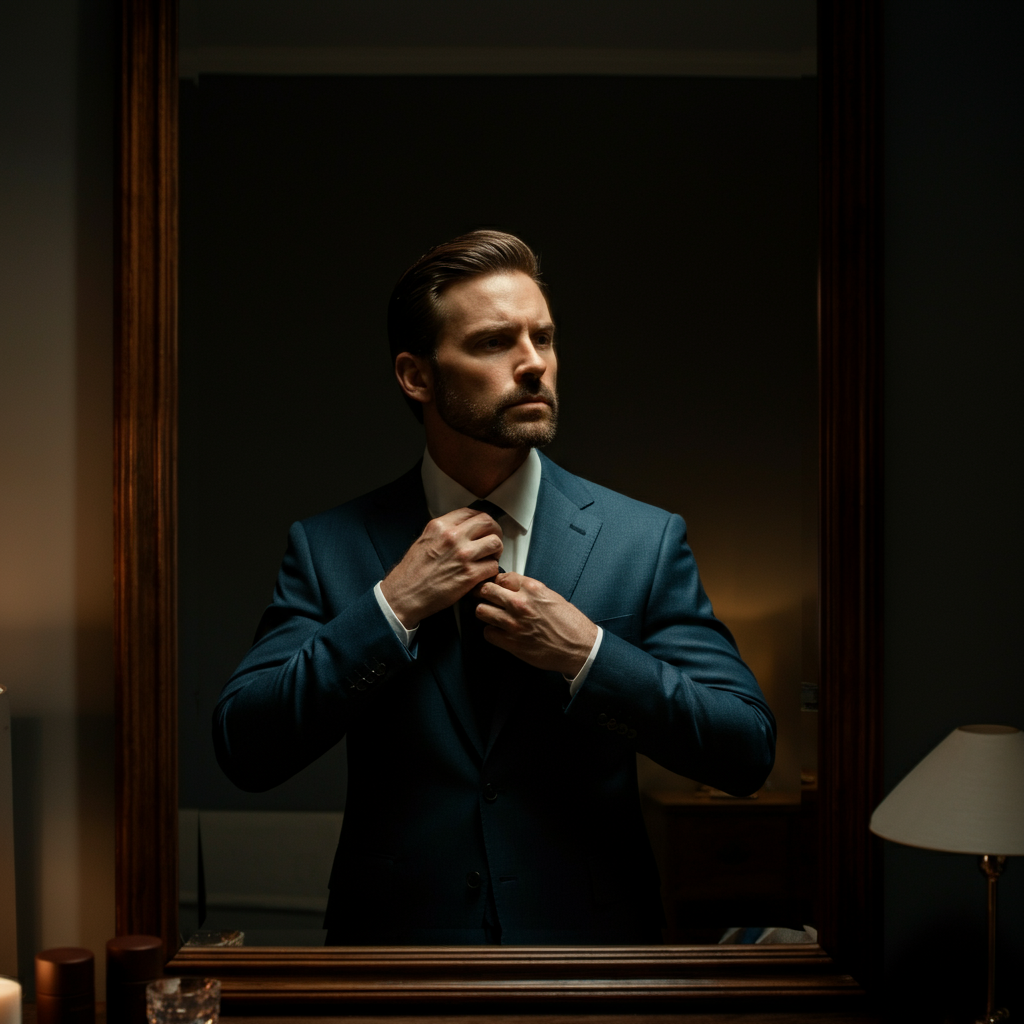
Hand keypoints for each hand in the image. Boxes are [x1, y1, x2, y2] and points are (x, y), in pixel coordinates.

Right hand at [380, 508, 502, 627]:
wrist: (405, 595)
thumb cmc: (412, 572)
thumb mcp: (424, 540)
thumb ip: (444, 532)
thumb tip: (463, 528)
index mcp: (440, 526)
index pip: (472, 512)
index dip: (482, 520)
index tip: (484, 528)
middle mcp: (453, 537)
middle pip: (488, 523)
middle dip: (495, 532)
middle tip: (492, 542)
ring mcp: (463, 555)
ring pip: (495, 543)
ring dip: (496, 552)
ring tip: (488, 559)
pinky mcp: (470, 574)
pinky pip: (493, 566)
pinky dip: (491, 571)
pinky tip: (483, 574)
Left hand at [475, 573, 598, 676]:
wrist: (580, 648)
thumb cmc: (570, 624)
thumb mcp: (551, 597)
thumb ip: (530, 591)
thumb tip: (513, 588)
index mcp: (532, 588)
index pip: (501, 577)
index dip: (497, 582)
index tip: (496, 586)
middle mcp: (520, 603)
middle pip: (486, 590)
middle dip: (484, 593)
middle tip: (484, 598)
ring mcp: (514, 623)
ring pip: (481, 611)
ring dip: (485, 612)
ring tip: (491, 615)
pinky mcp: (511, 642)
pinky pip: (488, 633)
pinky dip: (491, 632)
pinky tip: (499, 632)